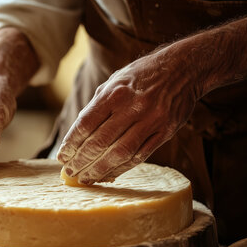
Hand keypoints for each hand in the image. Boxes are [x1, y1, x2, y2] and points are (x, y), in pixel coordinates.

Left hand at [57, 50, 197, 183]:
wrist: (184, 67)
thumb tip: (77, 134)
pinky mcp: (165, 131)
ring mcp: (150, 120)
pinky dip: (123, 168)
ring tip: (86, 179)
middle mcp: (131, 107)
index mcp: (114, 93)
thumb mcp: (115, 81)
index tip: (62, 157)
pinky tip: (110, 174)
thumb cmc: (142, 75)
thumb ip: (97, 105)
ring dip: (100, 170)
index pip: (85, 124)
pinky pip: (141, 155)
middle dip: (82, 161)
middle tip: (70, 172)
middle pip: (100, 142)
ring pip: (120, 153)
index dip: (71, 144)